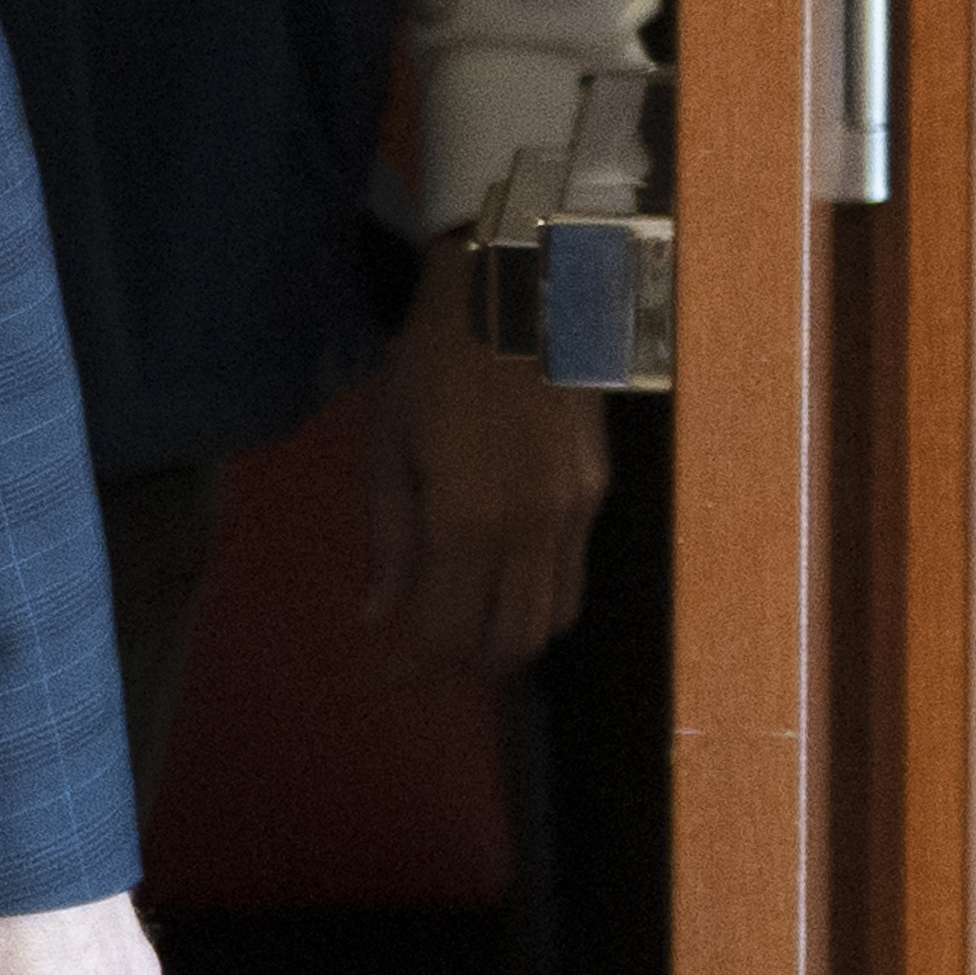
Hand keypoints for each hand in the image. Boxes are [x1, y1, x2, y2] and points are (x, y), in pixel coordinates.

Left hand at [359, 226, 609, 676]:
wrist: (518, 295)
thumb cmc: (433, 363)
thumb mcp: (389, 445)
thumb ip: (389, 537)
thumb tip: (378, 613)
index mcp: (470, 517)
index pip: (452, 628)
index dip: (421, 665)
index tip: (392, 678)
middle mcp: (534, 527)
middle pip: (512, 638)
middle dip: (467, 665)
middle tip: (426, 665)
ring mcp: (575, 512)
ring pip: (555, 616)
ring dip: (510, 642)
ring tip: (465, 638)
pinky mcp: (597, 492)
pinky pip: (574, 574)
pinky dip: (539, 602)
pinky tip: (504, 590)